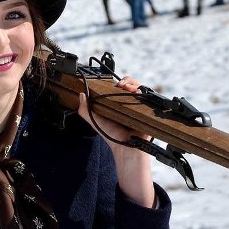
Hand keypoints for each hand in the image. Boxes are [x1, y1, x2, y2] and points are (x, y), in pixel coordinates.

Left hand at [77, 77, 155, 207]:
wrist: (125, 147)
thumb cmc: (111, 135)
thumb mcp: (94, 120)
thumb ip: (85, 109)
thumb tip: (81, 94)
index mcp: (116, 103)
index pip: (118, 87)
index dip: (117, 83)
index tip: (113, 84)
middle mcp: (127, 103)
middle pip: (131, 84)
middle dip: (127, 81)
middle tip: (122, 85)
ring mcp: (138, 106)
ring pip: (139, 88)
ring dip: (134, 85)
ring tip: (128, 88)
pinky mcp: (146, 110)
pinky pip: (147, 98)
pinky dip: (142, 93)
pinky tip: (137, 94)